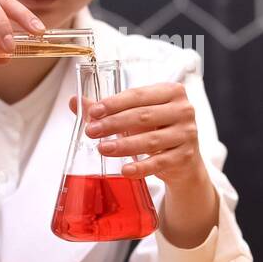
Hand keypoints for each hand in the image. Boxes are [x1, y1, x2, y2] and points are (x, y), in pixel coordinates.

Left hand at [67, 82, 207, 187]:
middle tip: (91, 132)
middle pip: (143, 116)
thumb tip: (75, 101)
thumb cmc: (157, 131)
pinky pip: (159, 163)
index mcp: (172, 91)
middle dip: (114, 124)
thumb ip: (108, 109)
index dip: (114, 103)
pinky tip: (124, 169)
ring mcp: (187, 134)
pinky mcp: (185, 157)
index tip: (93, 112)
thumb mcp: (136, 116)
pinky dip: (140, 167)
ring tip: (102, 148)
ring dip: (123, 145)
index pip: (138, 95)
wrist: (184, 161)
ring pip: (150, 140)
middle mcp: (184, 110)